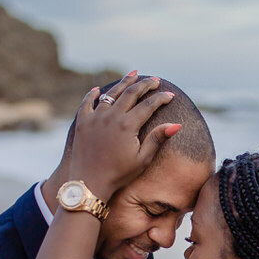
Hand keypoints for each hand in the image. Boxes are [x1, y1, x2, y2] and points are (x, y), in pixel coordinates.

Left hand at [68, 73, 179, 201]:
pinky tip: (97, 90)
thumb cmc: (119, 175)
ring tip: (133, 75)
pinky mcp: (82, 123)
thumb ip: (157, 139)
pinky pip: (87, 103)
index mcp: (127, 125)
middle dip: (145, 84)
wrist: (89, 184)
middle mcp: (111, 116)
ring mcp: (95, 118)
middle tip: (155, 80)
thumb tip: (176, 124)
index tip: (170, 95)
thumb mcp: (143, 160)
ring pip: (110, 94)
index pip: (148, 104)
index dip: (161, 98)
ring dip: (123, 83)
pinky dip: (93, 94)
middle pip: (131, 93)